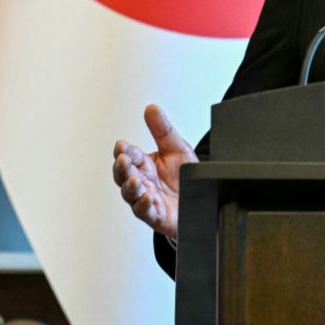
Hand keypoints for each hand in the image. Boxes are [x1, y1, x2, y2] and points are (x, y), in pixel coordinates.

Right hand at [111, 104, 197, 242]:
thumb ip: (163, 130)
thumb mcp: (177, 148)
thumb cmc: (185, 178)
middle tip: (123, 160)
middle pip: (123, 175)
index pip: (129, 155)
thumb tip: (151, 108)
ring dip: (129, 187)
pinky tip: (148, 197)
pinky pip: (145, 212)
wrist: (202, 201)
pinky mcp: (156, 216)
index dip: (124, 151)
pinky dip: (144, 205)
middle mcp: (142, 182)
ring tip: (134, 180)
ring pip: (130, 194)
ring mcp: (147, 199)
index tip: (121, 146)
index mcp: (145, 165)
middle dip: (121, 167)